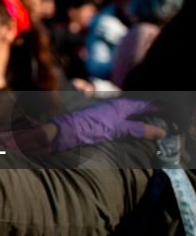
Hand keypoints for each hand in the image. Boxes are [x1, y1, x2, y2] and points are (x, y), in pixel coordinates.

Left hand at [50, 97, 165, 151]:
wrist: (67, 130)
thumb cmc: (92, 127)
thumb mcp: (119, 130)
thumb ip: (139, 130)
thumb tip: (161, 131)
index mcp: (121, 104)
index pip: (145, 104)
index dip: (158, 108)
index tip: (168, 112)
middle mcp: (115, 105)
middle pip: (137, 107)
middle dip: (149, 112)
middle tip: (162, 120)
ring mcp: (106, 111)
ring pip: (128, 112)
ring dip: (139, 118)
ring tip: (149, 125)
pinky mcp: (100, 118)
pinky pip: (119, 118)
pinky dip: (128, 122)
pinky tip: (129, 128)